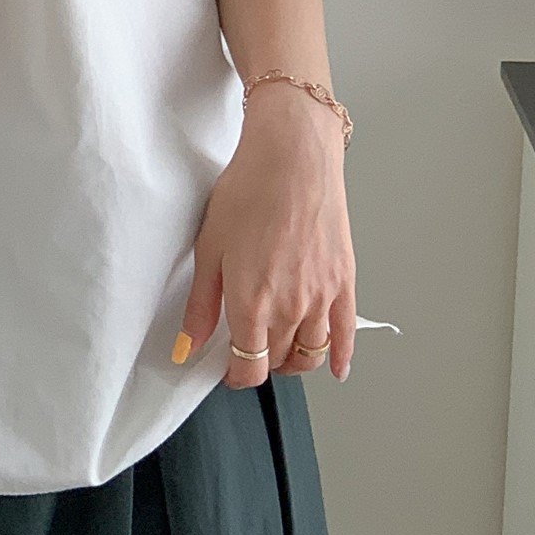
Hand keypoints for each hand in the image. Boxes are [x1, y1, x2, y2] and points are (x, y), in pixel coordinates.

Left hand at [173, 84, 355, 385]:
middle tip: (248, 354)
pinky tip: (336, 368)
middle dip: (260, 364)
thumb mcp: (209, 249)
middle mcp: (291, 308)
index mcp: (252, 304)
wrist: (293, 158)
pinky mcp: (344, 281)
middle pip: (278, 361)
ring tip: (280, 355)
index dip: (236, 376)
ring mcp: (322, 296)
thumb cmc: (248, 193)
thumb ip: (201, 305)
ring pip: (312, 354)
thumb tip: (188, 346)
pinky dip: (341, 356)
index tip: (228, 371)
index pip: (248, 367)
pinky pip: (346, 333)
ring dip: (294, 362)